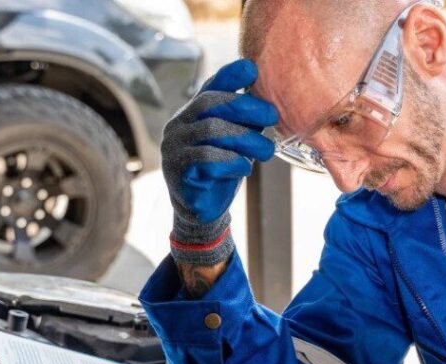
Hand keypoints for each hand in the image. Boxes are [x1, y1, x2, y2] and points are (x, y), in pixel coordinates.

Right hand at [161, 59, 277, 265]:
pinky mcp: (177, 170)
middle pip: (210, 104)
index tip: (251, 69)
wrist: (202, 211)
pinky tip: (244, 169)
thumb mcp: (236, 143)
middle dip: (245, 107)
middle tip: (272, 116)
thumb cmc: (221, 172)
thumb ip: (245, 124)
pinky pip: (206, 158)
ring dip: (246, 139)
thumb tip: (268, 108)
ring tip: (267, 152)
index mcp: (193, 114)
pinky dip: (231, 161)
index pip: (209, 87)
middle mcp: (179, 125)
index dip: (229, 76)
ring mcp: (174, 146)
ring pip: (212, 131)